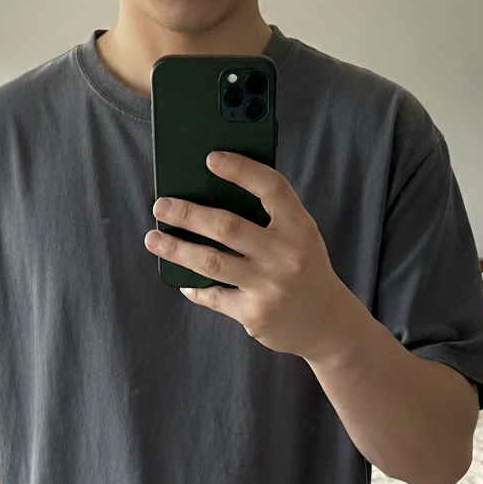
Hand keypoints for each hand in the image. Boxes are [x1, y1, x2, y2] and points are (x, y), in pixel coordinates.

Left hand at [144, 151, 360, 362]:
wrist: (328, 325)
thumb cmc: (306, 271)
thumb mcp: (301, 238)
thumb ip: (270, 219)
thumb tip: (213, 197)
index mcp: (299, 228)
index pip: (271, 188)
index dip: (241, 169)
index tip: (210, 158)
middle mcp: (285, 256)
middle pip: (227, 227)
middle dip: (188, 214)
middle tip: (161, 206)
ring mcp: (269, 287)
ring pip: (211, 263)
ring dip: (177, 249)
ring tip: (154, 239)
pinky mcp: (254, 315)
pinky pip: (214, 296)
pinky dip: (194, 287)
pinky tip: (182, 279)